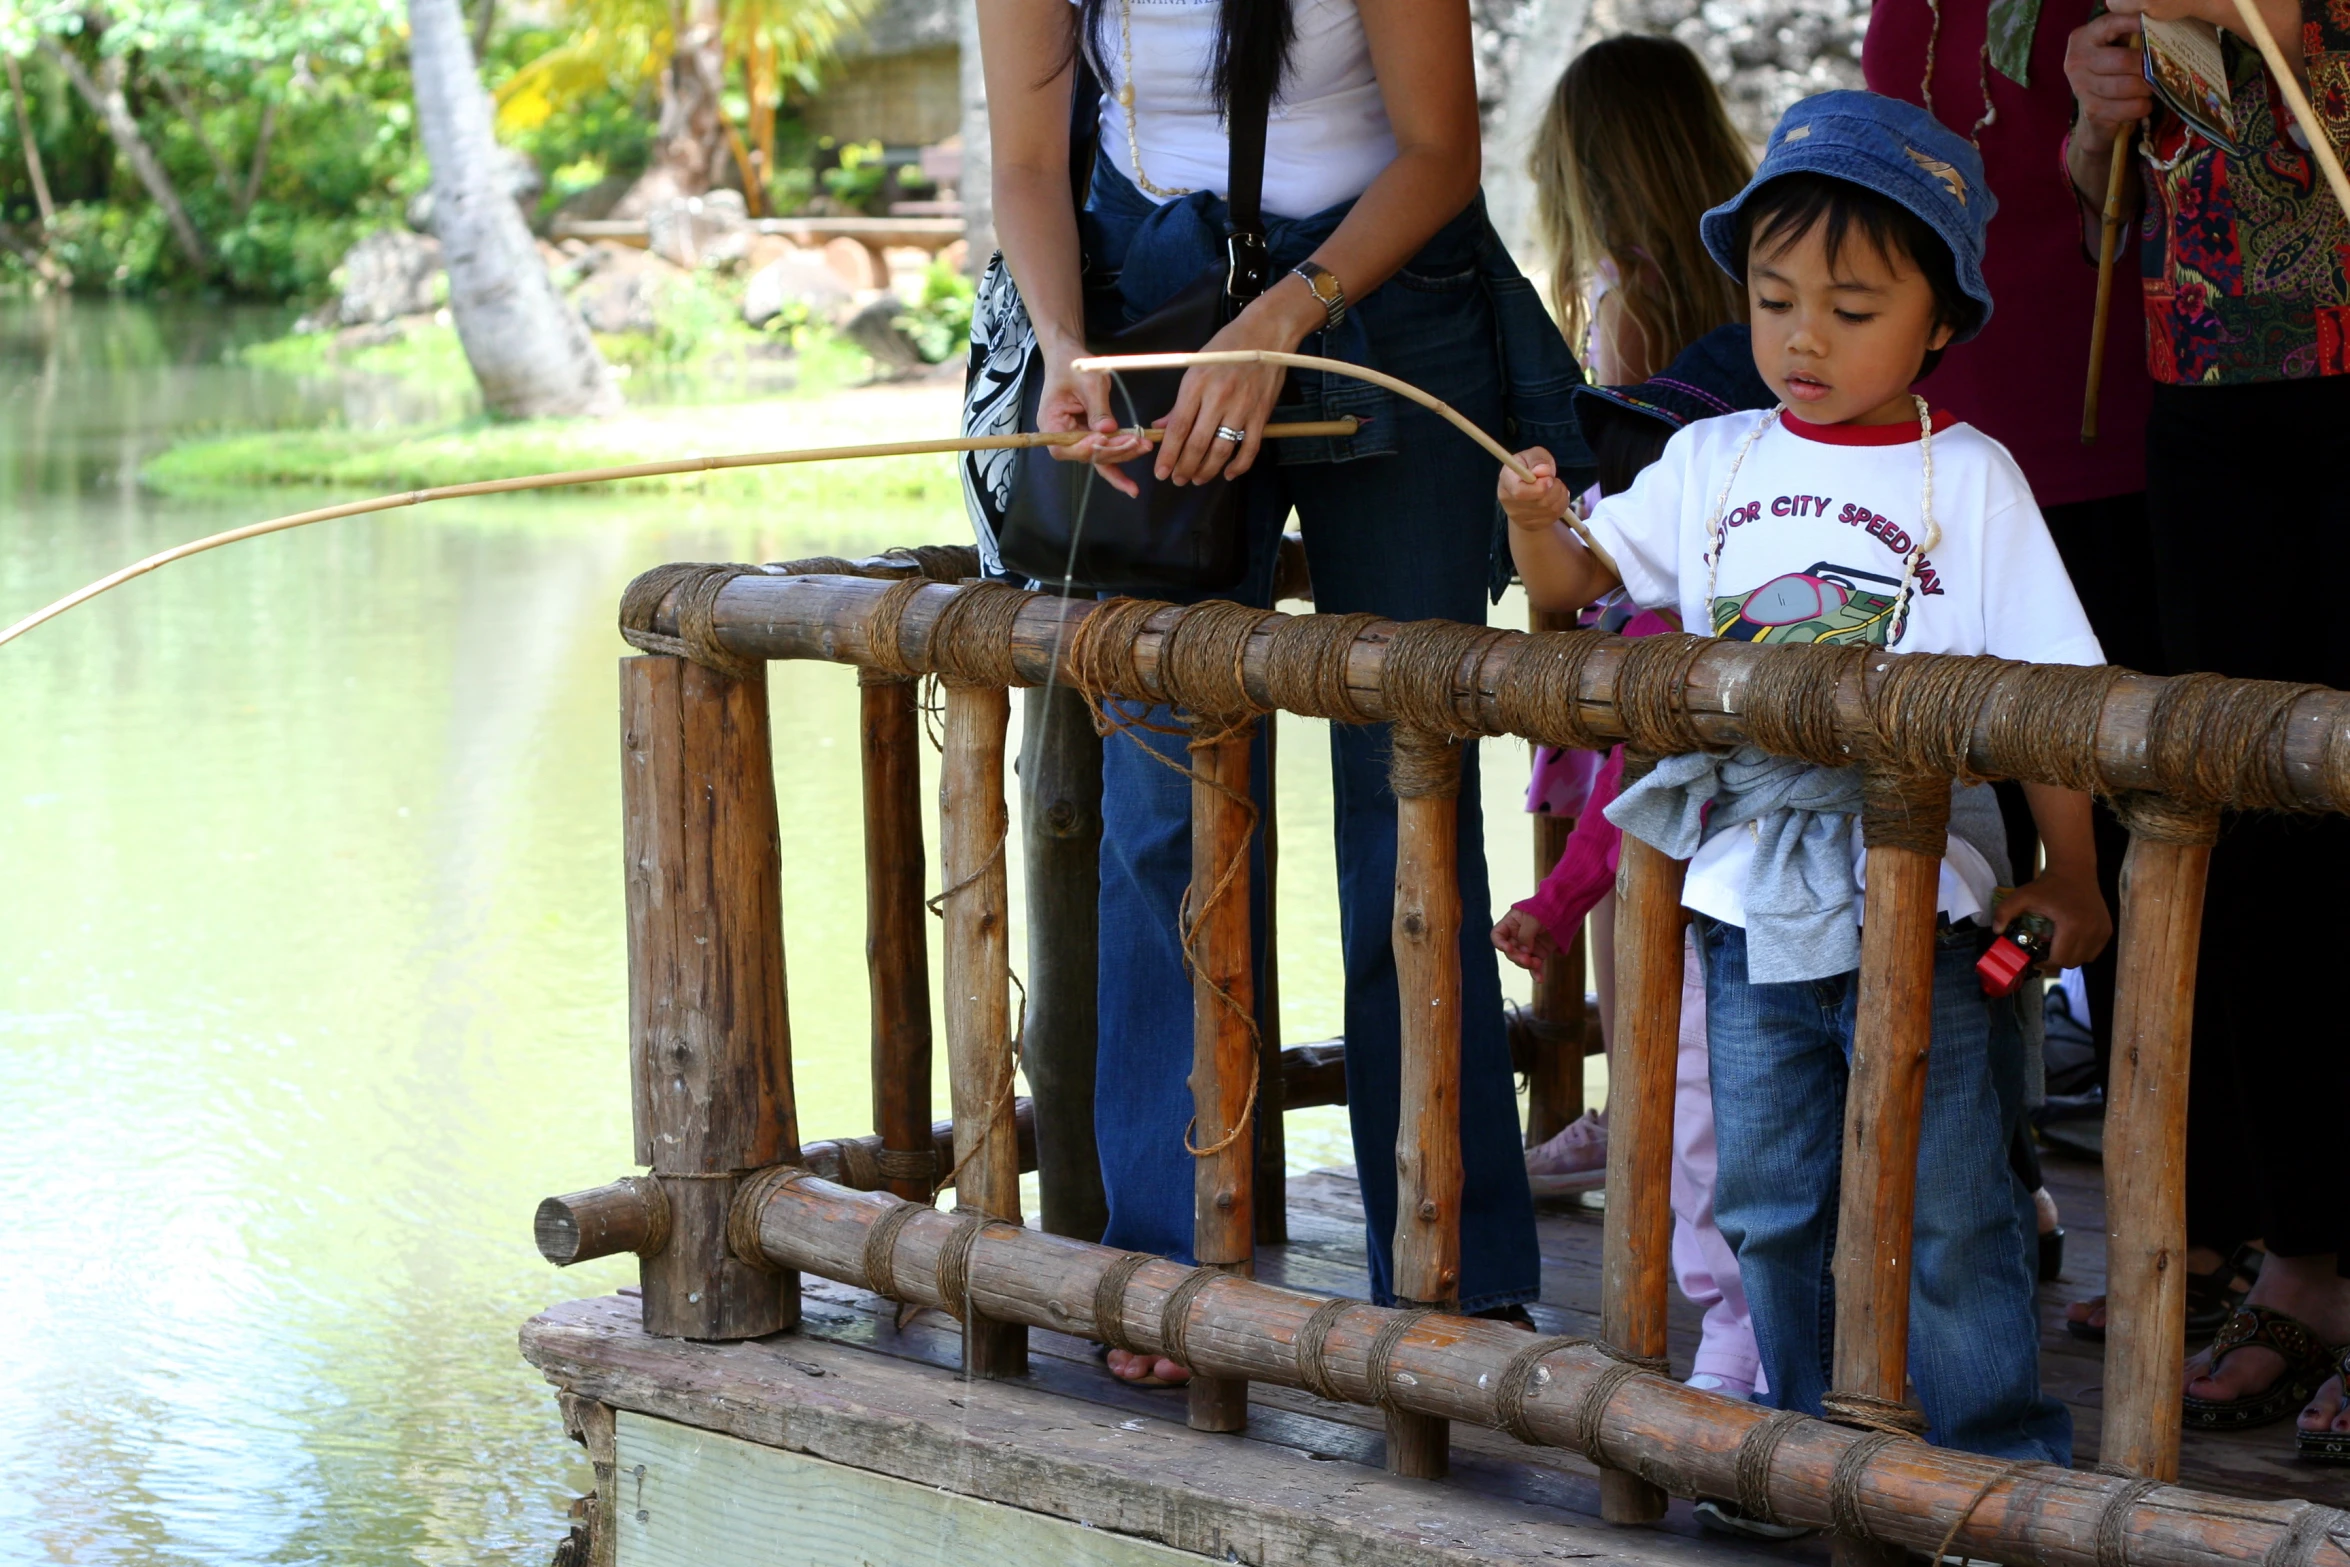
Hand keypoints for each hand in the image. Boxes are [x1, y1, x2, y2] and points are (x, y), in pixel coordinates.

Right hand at [1037, 340, 1151, 498]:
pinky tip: (1131, 486)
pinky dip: (1117, 465)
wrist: (1070, 358)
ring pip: (1097, 457)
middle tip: (1136, 443)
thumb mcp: (1088, 381)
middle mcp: (1060, 436)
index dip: (1084, 447)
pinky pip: (1103, 455)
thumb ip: (1098, 407)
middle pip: (1084, 455)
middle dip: (1112, 451)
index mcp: (1050, 422)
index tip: (1105, 438)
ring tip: (1143, 447)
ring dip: (1121, 455)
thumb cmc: (1074, 365)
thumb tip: (1109, 430)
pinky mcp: (1089, 437)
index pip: (1063, 447)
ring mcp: (1076, 438)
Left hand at [1154, 277, 1321, 485]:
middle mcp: (1218, 399)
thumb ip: (1181, 401)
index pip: (1178, 428)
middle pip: (1197, 444)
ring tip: (1198, 479)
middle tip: (1178, 480)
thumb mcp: (1196, 367)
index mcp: (1197, 385)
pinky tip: (1229, 473)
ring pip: (1221, 451)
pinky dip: (1239, 465)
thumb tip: (1163, 427)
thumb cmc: (1227, 347)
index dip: (1168, 455)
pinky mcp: (1261, 414)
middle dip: (1185, 468)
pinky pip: (1249, 448)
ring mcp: (1242, 408)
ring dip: (1208, 470)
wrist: (1266, 333)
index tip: (1161, 472)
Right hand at [1492, 908, 1560, 979]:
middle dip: (1517, 957)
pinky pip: (1535, 965)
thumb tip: (1524, 952)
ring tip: (1537, 963)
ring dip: (1527, 964)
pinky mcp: (1539, 953)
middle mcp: (1516, 936)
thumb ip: (1526, 935)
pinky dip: (1537, 972)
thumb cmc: (1546, 909)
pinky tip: (1540, 979)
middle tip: (1526, 959)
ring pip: (1521, 960)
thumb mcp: (1533, 918)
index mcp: (1510, 924)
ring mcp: (1527, 946)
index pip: (1497, 935)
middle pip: (1509, 951)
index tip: (1509, 948)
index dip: (1500, 943)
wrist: (1564, 911)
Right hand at [1499, 446, 1568, 530]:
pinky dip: (1562, 502)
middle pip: (1540, 502)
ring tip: (1555, 485)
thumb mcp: (1531, 455)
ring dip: (1560, 493)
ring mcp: (1520, 517)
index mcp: (1506, 481)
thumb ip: (1537, 459)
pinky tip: (1556, 495)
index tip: (1549, 478)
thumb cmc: (1528, 468)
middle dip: (1555, 487)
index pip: (1519, 492)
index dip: (1539, 487)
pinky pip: (1556, 514)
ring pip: (1550, 508)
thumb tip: (1544, 471)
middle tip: (1553, 478)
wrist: (1525, 489)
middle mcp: (1509, 503)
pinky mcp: (1532, 525)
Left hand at [1995, 866, 2111, 971]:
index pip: (2060, 959)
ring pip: (2085, 959)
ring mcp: (2102, 930)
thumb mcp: (2022, 896)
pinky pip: (2095, 951)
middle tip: (2046, 952)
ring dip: (2071, 957)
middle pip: (2073, 962)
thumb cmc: (2048, 885)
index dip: (2046, 962)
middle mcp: (2091, 930)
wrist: (2075, 870)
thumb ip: (2005, 912)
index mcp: (2071, 926)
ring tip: (2059, 946)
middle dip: (2057, 961)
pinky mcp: (2108, 929)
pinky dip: (2084, 951)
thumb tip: (1996, 931)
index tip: (2036, 956)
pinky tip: (2072, 940)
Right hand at [2066, 11, 2152, 151]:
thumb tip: (2157, 34)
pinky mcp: (2091, 111)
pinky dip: (2140, 106)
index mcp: (2083, 38)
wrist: (2094, 100)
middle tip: (2160, 68)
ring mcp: (2081, 88)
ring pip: (2125, 86)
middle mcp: (2076, 62)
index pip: (2111, 25)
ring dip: (2145, 87)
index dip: (2133, 24)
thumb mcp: (2116, 43)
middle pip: (2122, 61)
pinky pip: (2124, 108)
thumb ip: (2131, 35)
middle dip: (2147, 66)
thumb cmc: (2111, 65)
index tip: (2153, 29)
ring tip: (2151, 86)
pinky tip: (2144, 103)